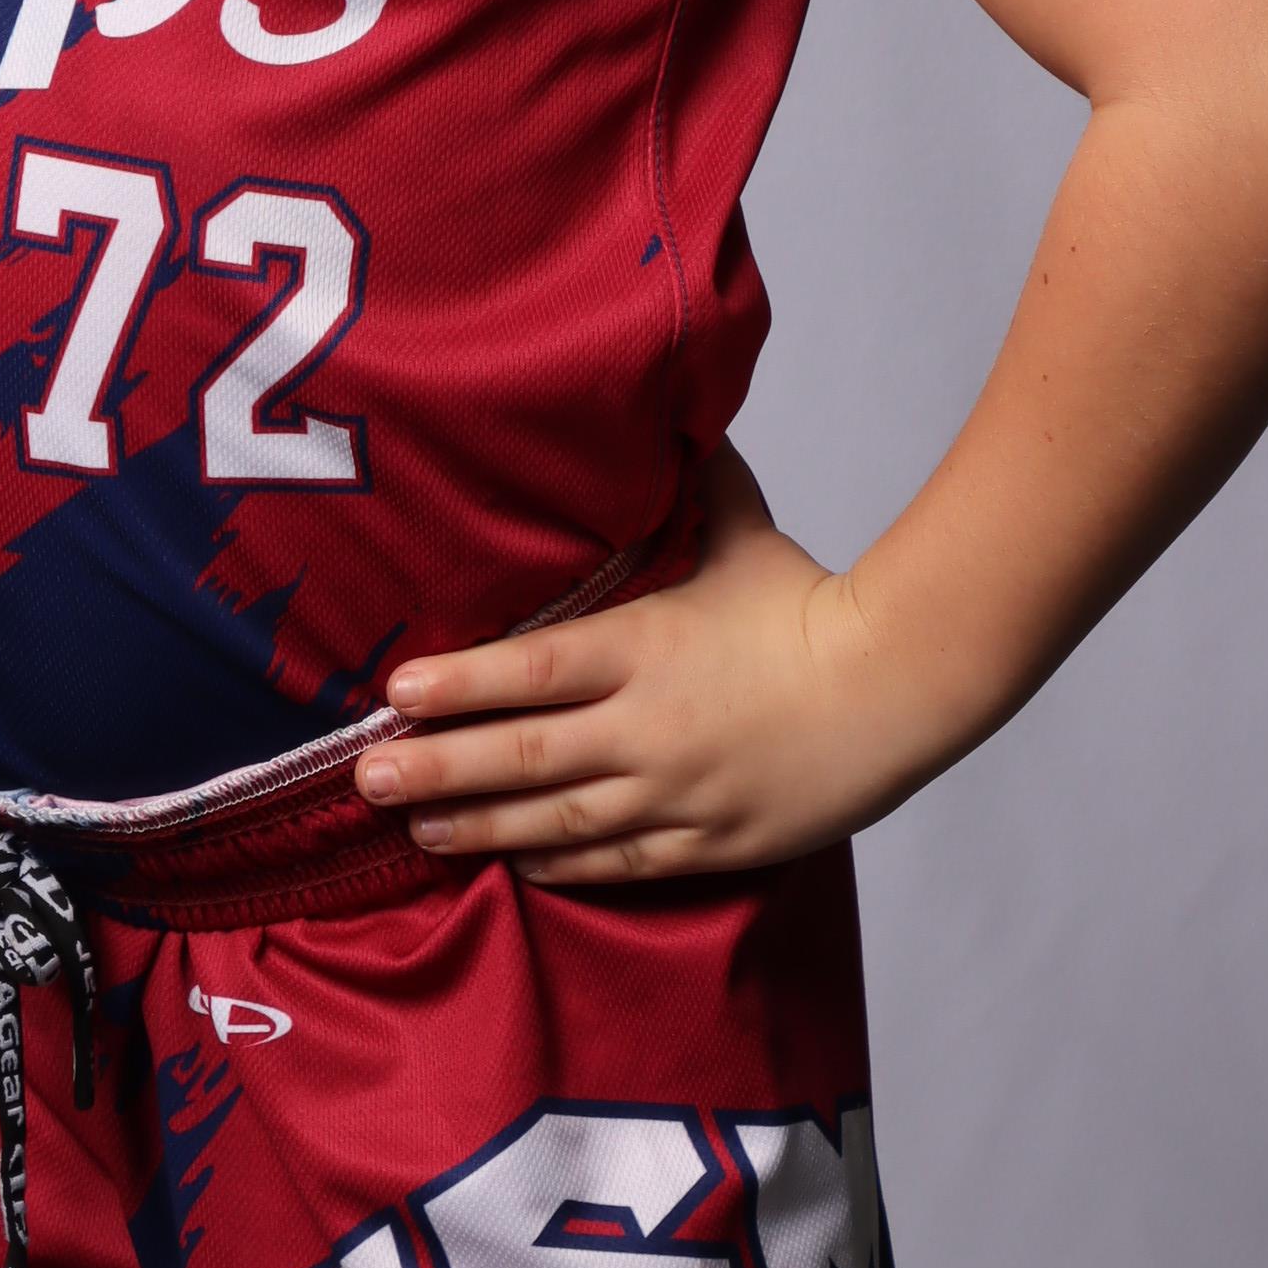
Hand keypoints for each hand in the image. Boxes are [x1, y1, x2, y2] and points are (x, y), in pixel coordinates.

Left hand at [353, 456, 956, 886]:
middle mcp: (650, 728)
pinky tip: (512, 860)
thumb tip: (662, 406)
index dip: (460, 683)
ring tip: (414, 827)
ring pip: (558, 819)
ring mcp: (678, 792)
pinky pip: (618, 860)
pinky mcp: (710, 840)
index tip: (396, 690)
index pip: (532, 670)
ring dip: (480, 825)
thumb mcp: (740, 532)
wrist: (903, 688)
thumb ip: (687, 482)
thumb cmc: (814, 604)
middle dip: (437, 766)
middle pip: (523, 755)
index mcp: (647, 647)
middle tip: (364, 775)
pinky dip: (559, 861)